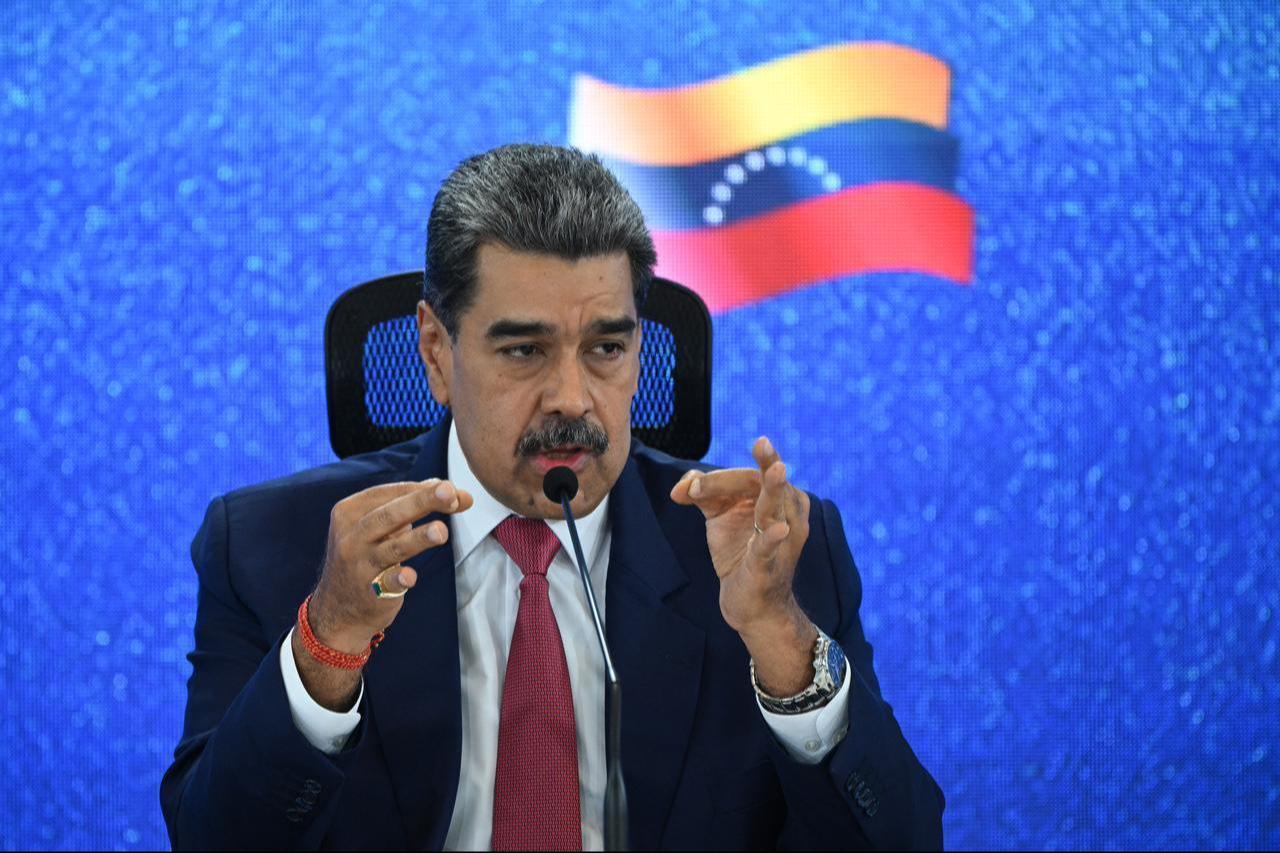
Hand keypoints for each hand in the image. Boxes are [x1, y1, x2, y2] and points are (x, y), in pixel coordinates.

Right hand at [307, 479, 473, 653]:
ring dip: (418, 538)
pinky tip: (410, 576)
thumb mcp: (381, 527)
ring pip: (391, 548)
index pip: (388, 494)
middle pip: (389, 515)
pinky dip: (398, 579)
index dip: (422, 490)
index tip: (452, 490)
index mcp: (350, 512)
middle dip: (421, 501)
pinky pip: (386, 584)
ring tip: (441, 532)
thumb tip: (454, 492)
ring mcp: (358, 565)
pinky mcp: (368, 592)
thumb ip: (413, 506)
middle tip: (449, 492)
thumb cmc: (367, 556)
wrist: (339, 608)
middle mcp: (351, 536)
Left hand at [669, 437, 812, 647]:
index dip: (717, 480)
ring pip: (775, 508)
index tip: (688, 492)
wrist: (749, 605)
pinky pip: (771, 547)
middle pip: (759, 484)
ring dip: (774, 489)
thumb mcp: (719, 516)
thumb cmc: (739, 553)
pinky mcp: (768, 565)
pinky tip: (779, 528)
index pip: (747, 476)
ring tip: (777, 469)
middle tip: (750, 449)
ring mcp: (781, 539)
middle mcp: (784, 513)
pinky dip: (773, 537)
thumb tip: (681, 487)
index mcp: (774, 498)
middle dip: (729, 480)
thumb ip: (702, 492)